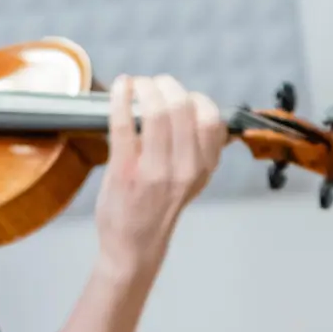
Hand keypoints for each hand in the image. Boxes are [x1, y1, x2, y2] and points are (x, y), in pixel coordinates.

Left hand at [91, 73, 225, 281]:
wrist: (133, 247)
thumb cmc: (157, 211)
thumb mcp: (190, 182)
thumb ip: (197, 150)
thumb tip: (199, 111)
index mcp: (202, 169)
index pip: (212, 120)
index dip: (195, 98)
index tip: (180, 97)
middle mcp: (183, 170)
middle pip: (183, 107)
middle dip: (166, 85)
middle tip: (154, 84)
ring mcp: (154, 171)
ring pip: (157, 111)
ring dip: (145, 87)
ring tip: (137, 85)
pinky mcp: (124, 170)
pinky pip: (124, 122)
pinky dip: (120, 97)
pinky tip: (120, 87)